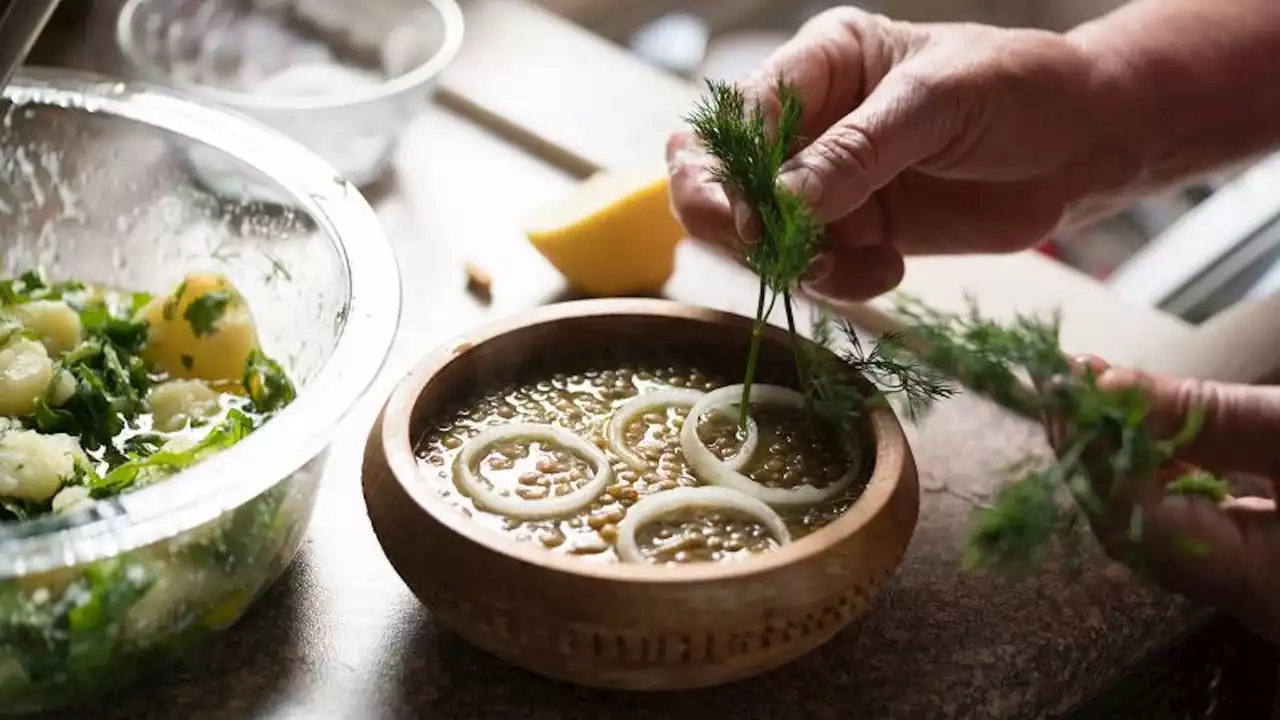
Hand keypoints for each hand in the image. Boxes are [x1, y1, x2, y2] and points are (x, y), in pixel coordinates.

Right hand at [666, 7, 1138, 299]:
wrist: (1085, 143)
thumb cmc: (1019, 90)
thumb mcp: (938, 103)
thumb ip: (858, 151)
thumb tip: (779, 203)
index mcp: (819, 65)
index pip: (731, 120)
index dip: (721, 173)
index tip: (750, 220)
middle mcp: (809, 123)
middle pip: (720, 179)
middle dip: (738, 227)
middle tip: (782, 257)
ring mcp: (828, 182)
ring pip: (762, 236)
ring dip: (800, 263)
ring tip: (865, 263)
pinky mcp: (856, 230)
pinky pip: (815, 270)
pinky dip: (840, 282)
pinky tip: (890, 268)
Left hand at [1060, 357, 1279, 644]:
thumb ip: (1206, 416)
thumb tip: (1101, 384)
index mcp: (1259, 584)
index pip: (1134, 521)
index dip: (1089, 449)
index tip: (1064, 381)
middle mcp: (1247, 596)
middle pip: (1132, 525)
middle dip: (1091, 449)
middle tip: (1063, 378)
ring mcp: (1252, 579)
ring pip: (1154, 519)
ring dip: (1120, 452)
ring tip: (1095, 388)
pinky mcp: (1260, 554)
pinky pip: (1188, 513)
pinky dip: (1160, 464)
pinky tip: (1145, 420)